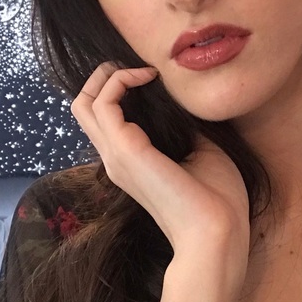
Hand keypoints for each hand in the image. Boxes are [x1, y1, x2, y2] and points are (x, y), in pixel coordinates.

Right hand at [71, 63, 249, 265]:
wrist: (218, 232)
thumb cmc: (216, 198)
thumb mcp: (200, 152)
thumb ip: (183, 129)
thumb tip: (182, 104)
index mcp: (132, 162)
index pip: (103, 120)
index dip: (118, 90)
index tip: (152, 78)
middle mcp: (115, 158)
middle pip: (83, 108)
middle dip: (103, 78)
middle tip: (137, 69)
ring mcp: (116, 156)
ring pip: (84, 103)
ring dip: (109, 76)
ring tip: (142, 70)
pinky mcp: (125, 150)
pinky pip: (104, 104)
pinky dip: (120, 82)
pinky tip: (148, 77)